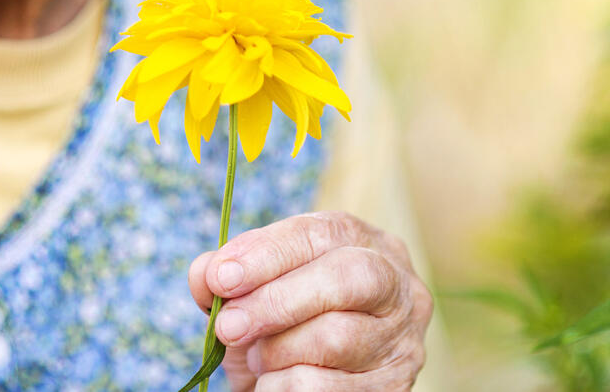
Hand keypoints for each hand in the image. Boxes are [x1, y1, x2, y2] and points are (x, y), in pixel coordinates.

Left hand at [187, 211, 432, 390]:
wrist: (307, 385)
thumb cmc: (282, 327)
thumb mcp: (252, 294)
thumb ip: (228, 275)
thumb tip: (206, 271)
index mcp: (363, 242)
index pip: (321, 233)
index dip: (268, 253)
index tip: (221, 277)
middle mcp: (397, 284)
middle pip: (347, 277)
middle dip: (278, 301)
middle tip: (229, 327)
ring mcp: (403, 338)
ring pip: (336, 337)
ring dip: (279, 351)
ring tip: (259, 359)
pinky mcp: (397, 386)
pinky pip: (329, 388)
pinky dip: (285, 387)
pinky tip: (273, 384)